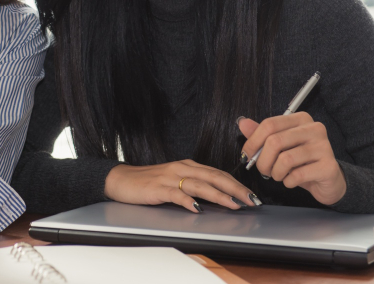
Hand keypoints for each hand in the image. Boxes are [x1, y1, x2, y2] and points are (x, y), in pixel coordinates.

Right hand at [104, 160, 257, 211]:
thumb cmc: (149, 182)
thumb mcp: (175, 181)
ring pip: (199, 185)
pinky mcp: (157, 188)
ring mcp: (169, 178)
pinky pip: (175, 194)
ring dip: (218, 195)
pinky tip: (197, 208)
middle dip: (235, 189)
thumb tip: (219, 198)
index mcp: (188, 166)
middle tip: (251, 200)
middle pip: (213, 176)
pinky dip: (187, 201)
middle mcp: (181, 168)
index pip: (218, 173)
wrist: (121, 179)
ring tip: (233, 205)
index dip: (236, 184)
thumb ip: (195, 186)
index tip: (252, 195)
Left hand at [238, 114, 346, 204]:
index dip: (253, 142)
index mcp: (300, 119)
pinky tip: (291, 181)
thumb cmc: (302, 162)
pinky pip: (297, 175)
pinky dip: (288, 181)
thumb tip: (243, 123)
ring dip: (275, 173)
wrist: (329, 181)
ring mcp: (324, 147)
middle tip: (263, 170)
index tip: (247, 155)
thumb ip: (262, 134)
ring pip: (285, 159)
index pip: (269, 124)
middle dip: (263, 160)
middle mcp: (314, 129)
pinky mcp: (328, 166)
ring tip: (279, 175)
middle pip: (275, 141)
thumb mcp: (281, 146)